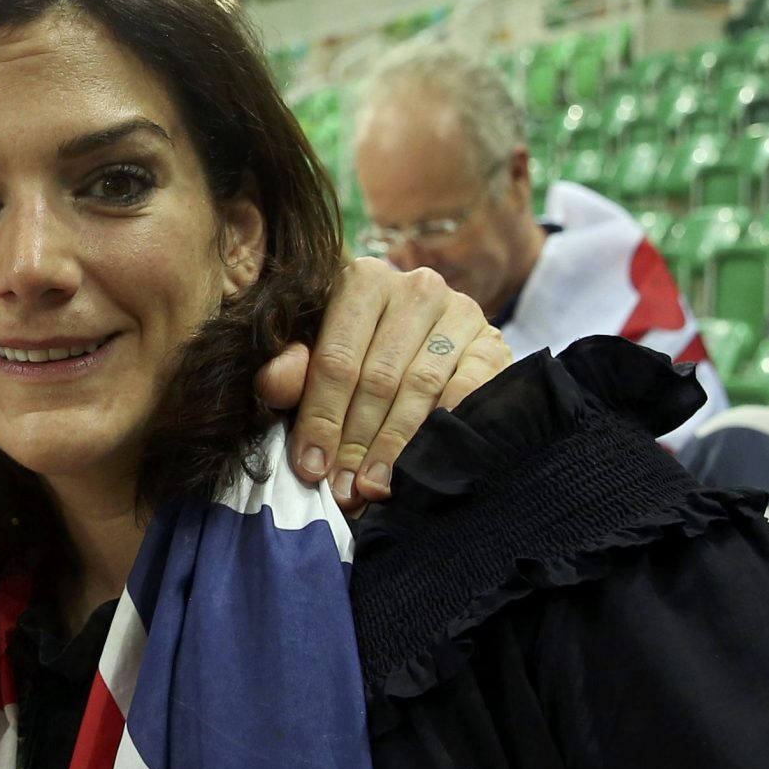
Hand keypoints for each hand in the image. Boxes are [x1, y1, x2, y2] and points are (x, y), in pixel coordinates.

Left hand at [255, 259, 512, 511]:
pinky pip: (471, 387)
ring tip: (374, 486)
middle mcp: (414, 287)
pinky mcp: (494, 341)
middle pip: (379, 376)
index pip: (336, 359)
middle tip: (344, 488)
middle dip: (356, 440)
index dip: (321, 417)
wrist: (428, 341)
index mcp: (360, 280)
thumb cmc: (358, 352)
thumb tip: (274, 383)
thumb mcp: (315, 356)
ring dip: (396, 444)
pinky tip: (429, 457)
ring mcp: (460, 311)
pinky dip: (448, 424)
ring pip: (422, 386)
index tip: (311, 466)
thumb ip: (290, 370)